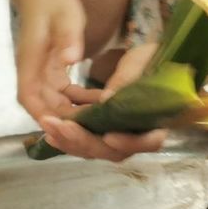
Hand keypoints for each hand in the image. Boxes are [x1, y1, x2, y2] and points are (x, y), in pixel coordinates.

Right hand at [14, 0, 88, 122]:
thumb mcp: (65, 14)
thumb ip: (68, 36)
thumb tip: (71, 59)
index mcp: (30, 61)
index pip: (29, 97)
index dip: (43, 115)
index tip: (64, 128)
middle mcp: (32, 71)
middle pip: (44, 106)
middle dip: (66, 119)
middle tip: (96, 126)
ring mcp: (41, 72)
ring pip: (54, 102)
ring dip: (74, 111)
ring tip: (101, 116)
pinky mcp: (51, 69)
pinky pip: (62, 93)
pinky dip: (78, 100)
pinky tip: (99, 100)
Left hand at [35, 44, 166, 161]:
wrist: (143, 59)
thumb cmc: (150, 58)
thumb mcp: (141, 61)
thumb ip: (126, 79)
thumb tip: (106, 100)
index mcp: (158, 120)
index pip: (150, 141)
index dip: (129, 143)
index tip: (109, 136)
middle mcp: (138, 134)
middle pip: (115, 150)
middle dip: (85, 141)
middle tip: (59, 127)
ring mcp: (119, 135)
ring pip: (96, 148)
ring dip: (70, 140)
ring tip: (48, 124)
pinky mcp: (103, 129)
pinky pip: (86, 137)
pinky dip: (68, 133)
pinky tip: (49, 122)